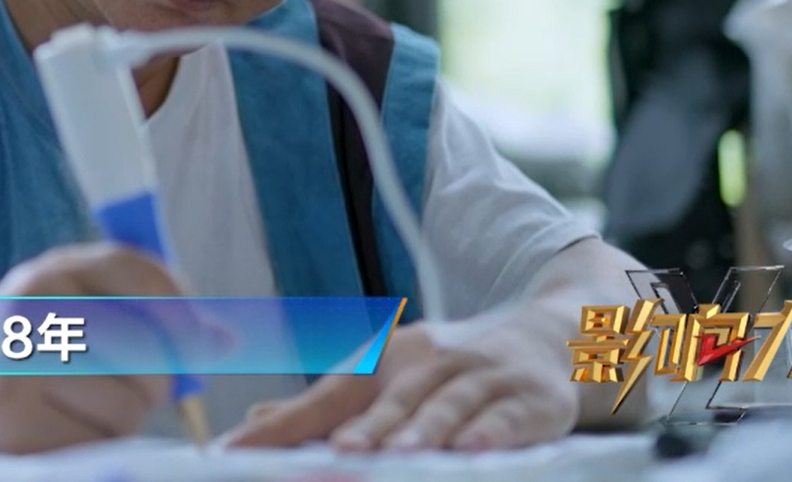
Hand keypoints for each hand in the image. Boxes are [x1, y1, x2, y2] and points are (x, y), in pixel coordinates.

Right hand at [0, 242, 185, 453]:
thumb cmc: (20, 353)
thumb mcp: (69, 308)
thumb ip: (143, 313)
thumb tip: (223, 341)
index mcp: (49, 270)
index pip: (137, 272)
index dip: (181, 312)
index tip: (198, 343)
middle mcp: (31, 306)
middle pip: (144, 349)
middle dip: (154, 381)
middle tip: (131, 390)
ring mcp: (18, 363)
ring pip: (127, 406)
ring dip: (123, 421)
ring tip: (84, 411)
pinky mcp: (11, 418)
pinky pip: (97, 443)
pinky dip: (95, 447)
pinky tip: (64, 431)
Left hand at [221, 320, 577, 452]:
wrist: (547, 340)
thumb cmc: (451, 370)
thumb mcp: (391, 376)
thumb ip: (329, 405)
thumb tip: (259, 419)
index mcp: (389, 359)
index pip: (331, 391)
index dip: (289, 419)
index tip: (243, 446)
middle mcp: (432, 361)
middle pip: (394, 396)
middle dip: (367, 427)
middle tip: (339, 452)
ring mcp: (483, 377)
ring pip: (448, 403)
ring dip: (424, 427)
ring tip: (399, 452)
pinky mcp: (529, 399)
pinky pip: (507, 415)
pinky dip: (490, 431)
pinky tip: (472, 448)